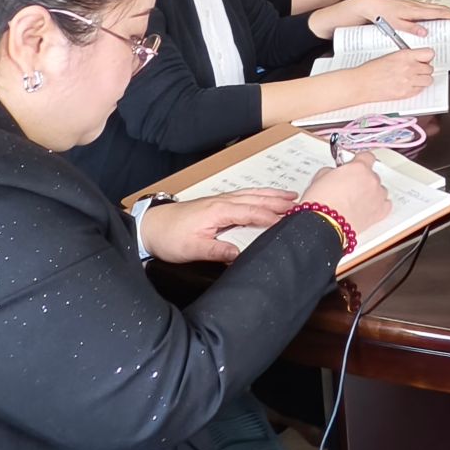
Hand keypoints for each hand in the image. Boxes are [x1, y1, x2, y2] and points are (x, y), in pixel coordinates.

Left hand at [141, 190, 294, 263]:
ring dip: (271, 195)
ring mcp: (219, 200)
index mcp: (220, 211)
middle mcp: (222, 202)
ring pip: (251, 194)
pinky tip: (264, 197)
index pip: (252, 212)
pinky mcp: (215, 203)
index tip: (289, 221)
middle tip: (300, 202)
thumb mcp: (192, 249)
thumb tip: (239, 254)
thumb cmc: (169, 237)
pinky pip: (244, 195)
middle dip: (278, 200)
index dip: (271, 217)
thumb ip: (216, 250)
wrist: (149, 226)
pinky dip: (258, 195)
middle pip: (256, 199)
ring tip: (290, 195)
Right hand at [299, 157, 393, 235]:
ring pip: (379, 189)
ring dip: (370, 192)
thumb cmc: (320, 202)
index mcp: (359, 168)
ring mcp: (378, 196)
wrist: (324, 224)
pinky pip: (385, 204)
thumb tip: (334, 173)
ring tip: (356, 200)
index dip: (360, 161)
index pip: (367, 157)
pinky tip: (368, 208)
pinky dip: (378, 205)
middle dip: (361, 179)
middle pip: (372, 175)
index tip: (356, 164)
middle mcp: (371, 180)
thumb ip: (332, 171)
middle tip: (349, 187)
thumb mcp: (320, 177)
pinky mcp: (380, 212)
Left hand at [350, 0, 449, 34]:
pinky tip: (438, 13)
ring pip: (435, 6)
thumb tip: (424, 31)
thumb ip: (411, 28)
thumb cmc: (381, 13)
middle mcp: (416, 6)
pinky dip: (437, 9)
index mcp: (414, 10)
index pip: (438, 12)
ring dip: (446, 10)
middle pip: (440, 8)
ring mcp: (414, 4)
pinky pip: (428, 7)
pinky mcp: (411, 5)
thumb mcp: (395, 24)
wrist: (371, 4)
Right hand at [354, 47, 437, 103]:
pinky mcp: (406, 93)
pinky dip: (417, 88)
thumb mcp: (390, 56)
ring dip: (423, 79)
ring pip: (428, 80)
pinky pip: (421, 90)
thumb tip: (417, 59)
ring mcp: (408, 81)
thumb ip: (406, 57)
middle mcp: (409, 67)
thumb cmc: (371, 70)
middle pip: (430, 68)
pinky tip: (409, 85)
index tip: (425, 59)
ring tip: (415, 79)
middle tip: (418, 70)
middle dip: (425, 69)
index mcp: (405, 55)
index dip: (428, 57)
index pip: (429, 53)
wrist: (361, 84)